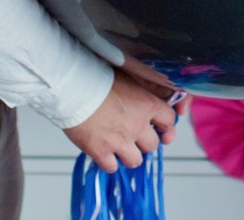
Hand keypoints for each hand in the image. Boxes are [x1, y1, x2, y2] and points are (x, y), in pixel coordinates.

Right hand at [63, 69, 178, 171]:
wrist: (73, 88)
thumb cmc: (96, 77)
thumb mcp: (127, 77)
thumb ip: (140, 90)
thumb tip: (145, 94)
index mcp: (147, 104)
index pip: (169, 120)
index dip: (164, 125)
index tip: (159, 127)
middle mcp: (137, 125)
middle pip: (153, 145)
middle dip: (144, 142)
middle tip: (135, 137)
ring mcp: (120, 141)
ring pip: (135, 161)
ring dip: (129, 156)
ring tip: (120, 148)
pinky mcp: (101, 152)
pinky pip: (112, 167)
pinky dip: (108, 162)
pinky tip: (103, 153)